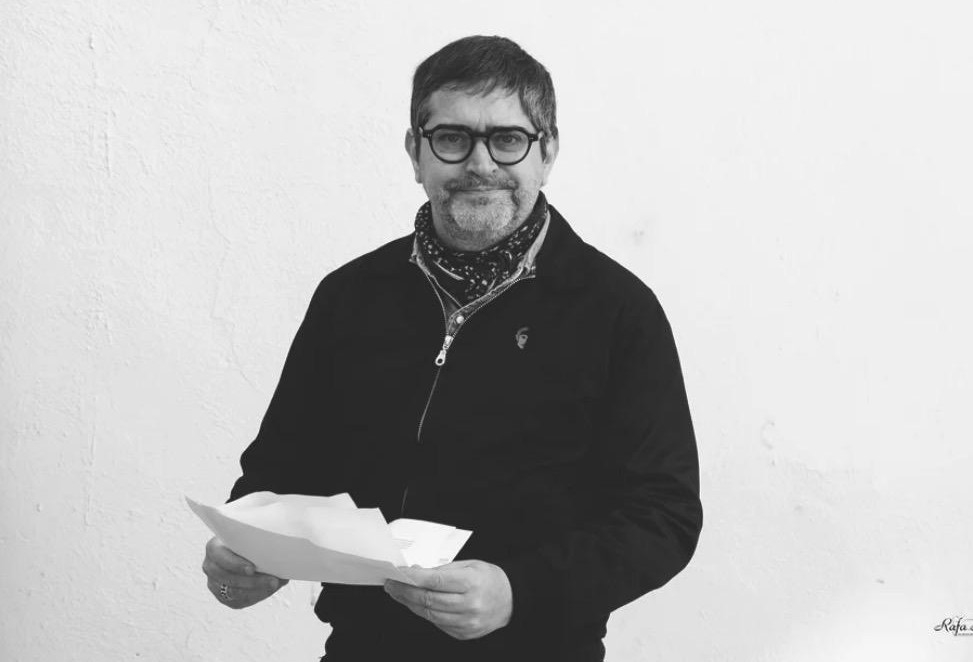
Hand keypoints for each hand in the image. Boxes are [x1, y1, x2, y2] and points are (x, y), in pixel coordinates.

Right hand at [202, 536, 287, 608]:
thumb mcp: (252, 533)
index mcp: (213, 547)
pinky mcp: (223, 596)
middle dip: (251, 581)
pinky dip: (255, 596)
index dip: (234, 564)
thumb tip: (281, 548)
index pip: (219, 556)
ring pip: (232, 592)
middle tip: (273, 580)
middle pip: (226, 578)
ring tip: (275, 584)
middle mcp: (210, 566)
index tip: (252, 569)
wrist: (248, 549)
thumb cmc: (250, 537)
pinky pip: (238, 601)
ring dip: (256, 590)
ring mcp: (214, 583)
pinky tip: (268, 590)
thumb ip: (260, 537)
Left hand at [384, 560, 512, 639]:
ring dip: (410, 603)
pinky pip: (437, 623)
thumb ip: (443, 570)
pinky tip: (417, 604)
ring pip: (429, 614)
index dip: (413, 578)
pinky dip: (424, 613)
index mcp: (472, 583)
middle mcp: (470, 604)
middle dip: (405, 591)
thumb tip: (416, 573)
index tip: (398, 573)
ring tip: (400, 593)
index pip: (435, 581)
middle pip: (428, 599)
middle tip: (392, 584)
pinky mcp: (463, 633)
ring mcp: (467, 622)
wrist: (510, 600)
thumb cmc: (489, 579)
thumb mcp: (470, 565)